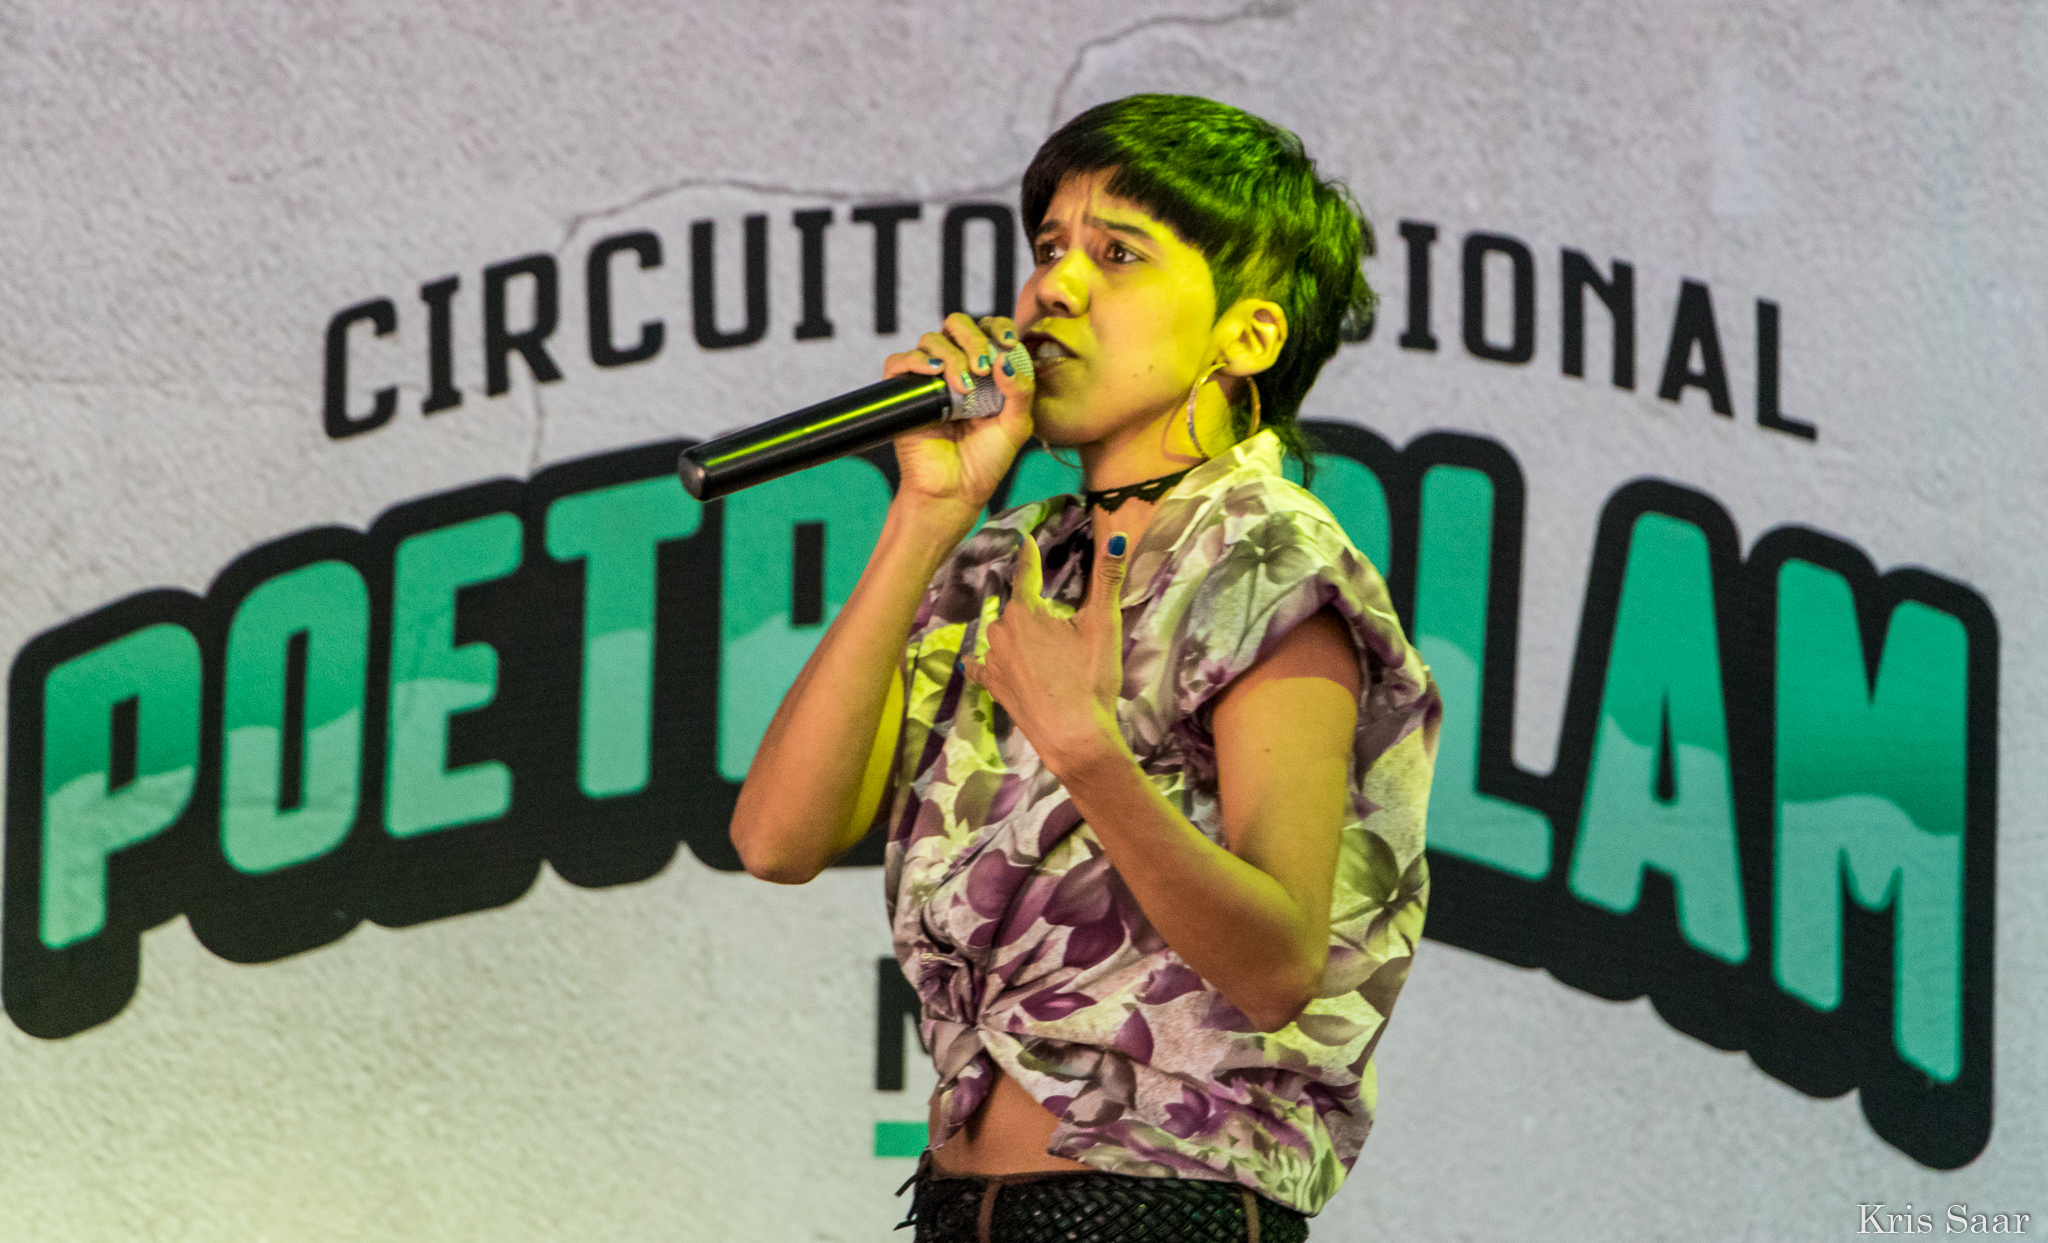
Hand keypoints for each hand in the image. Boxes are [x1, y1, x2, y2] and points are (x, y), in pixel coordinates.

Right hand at [881, 313, 1034, 529]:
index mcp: (986, 371)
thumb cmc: (986, 461)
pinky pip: (899, 361)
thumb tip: (1005, 358)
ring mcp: (929, 379)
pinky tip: (934, 373)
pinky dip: (915, 360)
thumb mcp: (1016, 425)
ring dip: (952, 356)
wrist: (955, 492)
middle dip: (973, 338)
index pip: (988, 329)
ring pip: (931, 340)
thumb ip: (1020, 391)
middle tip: (983, 367)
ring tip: (964, 387)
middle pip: (957, 325)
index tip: (1008, 341)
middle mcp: (956, 368)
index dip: (998, 326)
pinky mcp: (904, 393)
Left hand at [962, 530, 1132, 779]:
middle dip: (1033, 606)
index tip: (1026, 541)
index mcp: (1026, 611)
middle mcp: (1001, 631)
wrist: (1074, 736)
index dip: (1030, 557)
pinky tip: (971, 662)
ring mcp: (994, 661)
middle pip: (1018, 608)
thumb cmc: (1090, 678)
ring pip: (1003, 635)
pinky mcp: (994, 687)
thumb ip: (1107, 578)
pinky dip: (982, 662)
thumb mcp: (1103, 625)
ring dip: (1016, 633)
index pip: (1028, 574)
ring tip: (1039, 644)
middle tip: (1054, 616)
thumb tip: (1116, 537)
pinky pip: (983, 667)